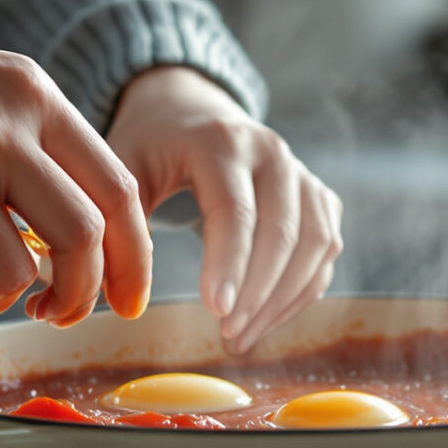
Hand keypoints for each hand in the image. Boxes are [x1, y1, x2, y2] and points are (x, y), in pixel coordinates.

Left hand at [105, 67, 342, 353]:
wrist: (190, 111)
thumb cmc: (152, 147)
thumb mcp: (124, 171)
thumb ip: (123, 226)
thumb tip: (125, 295)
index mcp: (221, 142)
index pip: (235, 210)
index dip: (229, 264)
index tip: (216, 312)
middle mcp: (272, 152)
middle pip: (283, 231)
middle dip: (258, 293)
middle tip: (227, 336)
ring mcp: (301, 173)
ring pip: (314, 244)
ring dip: (283, 299)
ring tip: (241, 336)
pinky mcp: (318, 195)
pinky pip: (323, 250)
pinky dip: (300, 291)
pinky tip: (265, 318)